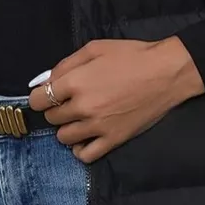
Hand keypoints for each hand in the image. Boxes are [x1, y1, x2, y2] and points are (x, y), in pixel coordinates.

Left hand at [28, 37, 204, 162]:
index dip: (40, 97)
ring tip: (81, 118)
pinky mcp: (113, 140)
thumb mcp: (94, 49)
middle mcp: (82, 108)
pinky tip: (87, 137)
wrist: (167, 72)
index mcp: (75, 82)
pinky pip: (85, 155)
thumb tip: (42, 81)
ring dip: (67, 128)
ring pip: (63, 138)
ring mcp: (98, 127)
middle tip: (72, 101)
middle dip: (57, 109)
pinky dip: (81, 149)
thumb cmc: (132, 56)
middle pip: (51, 118)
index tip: (50, 94)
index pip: (37, 100)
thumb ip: (64, 65)